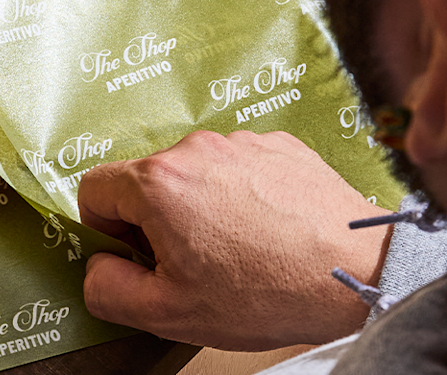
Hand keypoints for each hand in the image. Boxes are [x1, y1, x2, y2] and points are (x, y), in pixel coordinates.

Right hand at [77, 129, 391, 349]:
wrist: (360, 275)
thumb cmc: (269, 292)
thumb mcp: (169, 312)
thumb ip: (108, 288)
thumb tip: (97, 266)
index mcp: (157, 183)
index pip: (93, 189)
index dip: (104, 229)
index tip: (137, 256)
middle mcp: (195, 149)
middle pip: (146, 182)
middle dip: (158, 222)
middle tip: (193, 265)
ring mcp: (241, 143)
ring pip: (194, 174)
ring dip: (202, 207)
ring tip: (239, 250)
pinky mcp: (281, 146)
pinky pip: (239, 168)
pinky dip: (242, 196)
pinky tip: (267, 231)